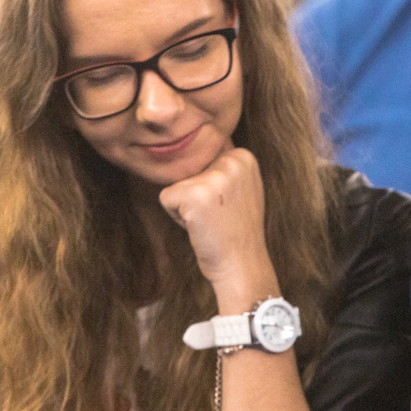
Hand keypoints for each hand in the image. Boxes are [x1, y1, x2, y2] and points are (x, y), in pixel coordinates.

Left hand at [159, 147, 276, 310]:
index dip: (208, 184)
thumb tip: (193, 144)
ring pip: (176, 183)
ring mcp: (215, 177)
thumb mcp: (240, 188)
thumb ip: (223, 166)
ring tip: (209, 221)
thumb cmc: (235, 230)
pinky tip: (199, 227)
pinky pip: (166, 198)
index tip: (226, 205)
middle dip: (195, 193)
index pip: (203, 157)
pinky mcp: (195, 195)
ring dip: (185, 205)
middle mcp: (233, 160)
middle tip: (217, 215)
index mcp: (245, 156)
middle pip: (188, 168)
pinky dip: (176, 216)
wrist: (242, 265)